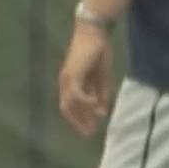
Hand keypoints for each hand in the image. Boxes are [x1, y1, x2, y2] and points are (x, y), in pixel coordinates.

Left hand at [58, 22, 113, 138]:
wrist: (94, 33)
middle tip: (90, 134)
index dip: (79, 120)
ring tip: (94, 125)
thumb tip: (103, 110)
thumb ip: (101, 93)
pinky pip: (76, 93)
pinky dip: (86, 102)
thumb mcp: (101, 76)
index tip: (90, 130)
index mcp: (71, 83)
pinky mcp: (73, 74)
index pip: (70, 106)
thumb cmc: (97, 51)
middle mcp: (65, 82)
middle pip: (67, 108)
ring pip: (70, 103)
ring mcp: (67, 78)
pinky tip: (96, 106)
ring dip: (82, 115)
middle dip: (78, 122)